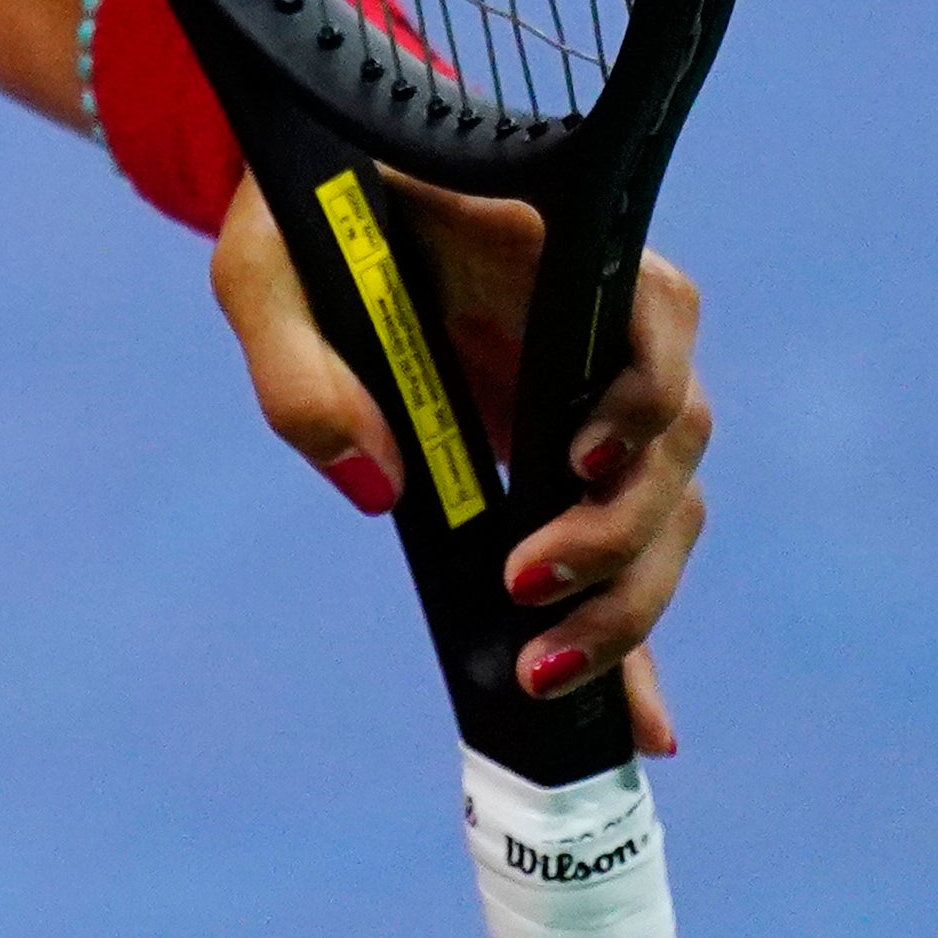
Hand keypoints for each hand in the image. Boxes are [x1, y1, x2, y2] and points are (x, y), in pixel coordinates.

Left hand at [210, 178, 712, 755]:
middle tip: (526, 590)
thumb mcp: (262, 274)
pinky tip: (639, 722)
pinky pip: (628, 552)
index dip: (639, 394)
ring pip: (666, 508)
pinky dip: (636, 635)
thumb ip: (300, 369)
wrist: (321, 215)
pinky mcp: (574, 462)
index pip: (657, 314)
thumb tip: (375, 486)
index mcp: (552, 249)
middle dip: (619, 536)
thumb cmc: (299, 226)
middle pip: (674, 441)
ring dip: (626, 599)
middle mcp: (603, 323)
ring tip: (539, 673)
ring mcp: (599, 397)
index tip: (572, 460)